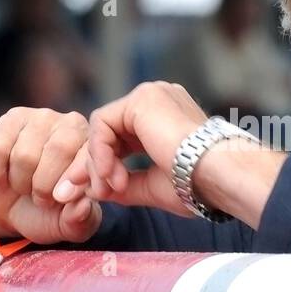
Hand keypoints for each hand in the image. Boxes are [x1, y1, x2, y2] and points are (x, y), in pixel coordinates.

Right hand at [0, 108, 101, 243]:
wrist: (8, 209)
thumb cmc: (46, 212)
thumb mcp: (66, 225)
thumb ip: (80, 220)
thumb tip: (84, 206)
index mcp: (92, 146)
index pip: (89, 155)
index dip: (73, 180)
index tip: (61, 199)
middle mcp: (69, 124)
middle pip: (59, 149)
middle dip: (45, 185)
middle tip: (41, 198)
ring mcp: (37, 119)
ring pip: (24, 154)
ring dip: (20, 181)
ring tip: (24, 185)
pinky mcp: (7, 123)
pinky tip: (4, 175)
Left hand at [52, 81, 288, 226]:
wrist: (220, 176)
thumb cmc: (199, 185)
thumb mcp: (155, 186)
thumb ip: (126, 184)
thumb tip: (97, 190)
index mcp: (165, 118)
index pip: (121, 139)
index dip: (102, 167)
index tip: (92, 195)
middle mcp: (158, 100)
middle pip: (106, 132)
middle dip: (88, 166)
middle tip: (70, 194)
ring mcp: (150, 96)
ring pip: (101, 129)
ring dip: (96, 164)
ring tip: (106, 191)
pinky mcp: (142, 100)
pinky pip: (102, 125)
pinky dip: (100, 153)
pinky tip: (112, 177)